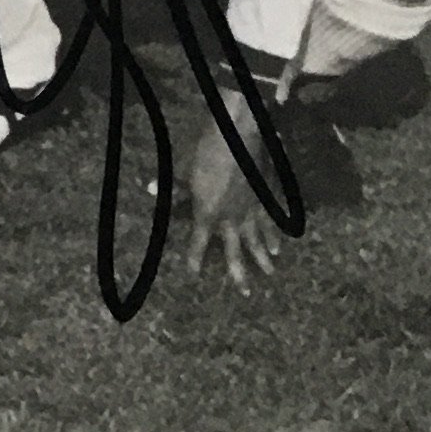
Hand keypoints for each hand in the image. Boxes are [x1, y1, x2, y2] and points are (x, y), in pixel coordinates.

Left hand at [182, 128, 285, 288]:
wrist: (235, 139)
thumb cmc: (203, 154)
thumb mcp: (182, 171)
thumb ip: (172, 186)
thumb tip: (151, 190)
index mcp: (206, 214)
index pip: (198, 242)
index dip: (195, 259)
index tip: (194, 275)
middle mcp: (230, 219)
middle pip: (235, 252)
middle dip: (239, 273)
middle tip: (246, 293)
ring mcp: (250, 211)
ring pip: (257, 241)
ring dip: (263, 258)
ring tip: (269, 273)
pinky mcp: (264, 200)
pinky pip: (270, 223)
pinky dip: (275, 235)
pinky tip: (279, 247)